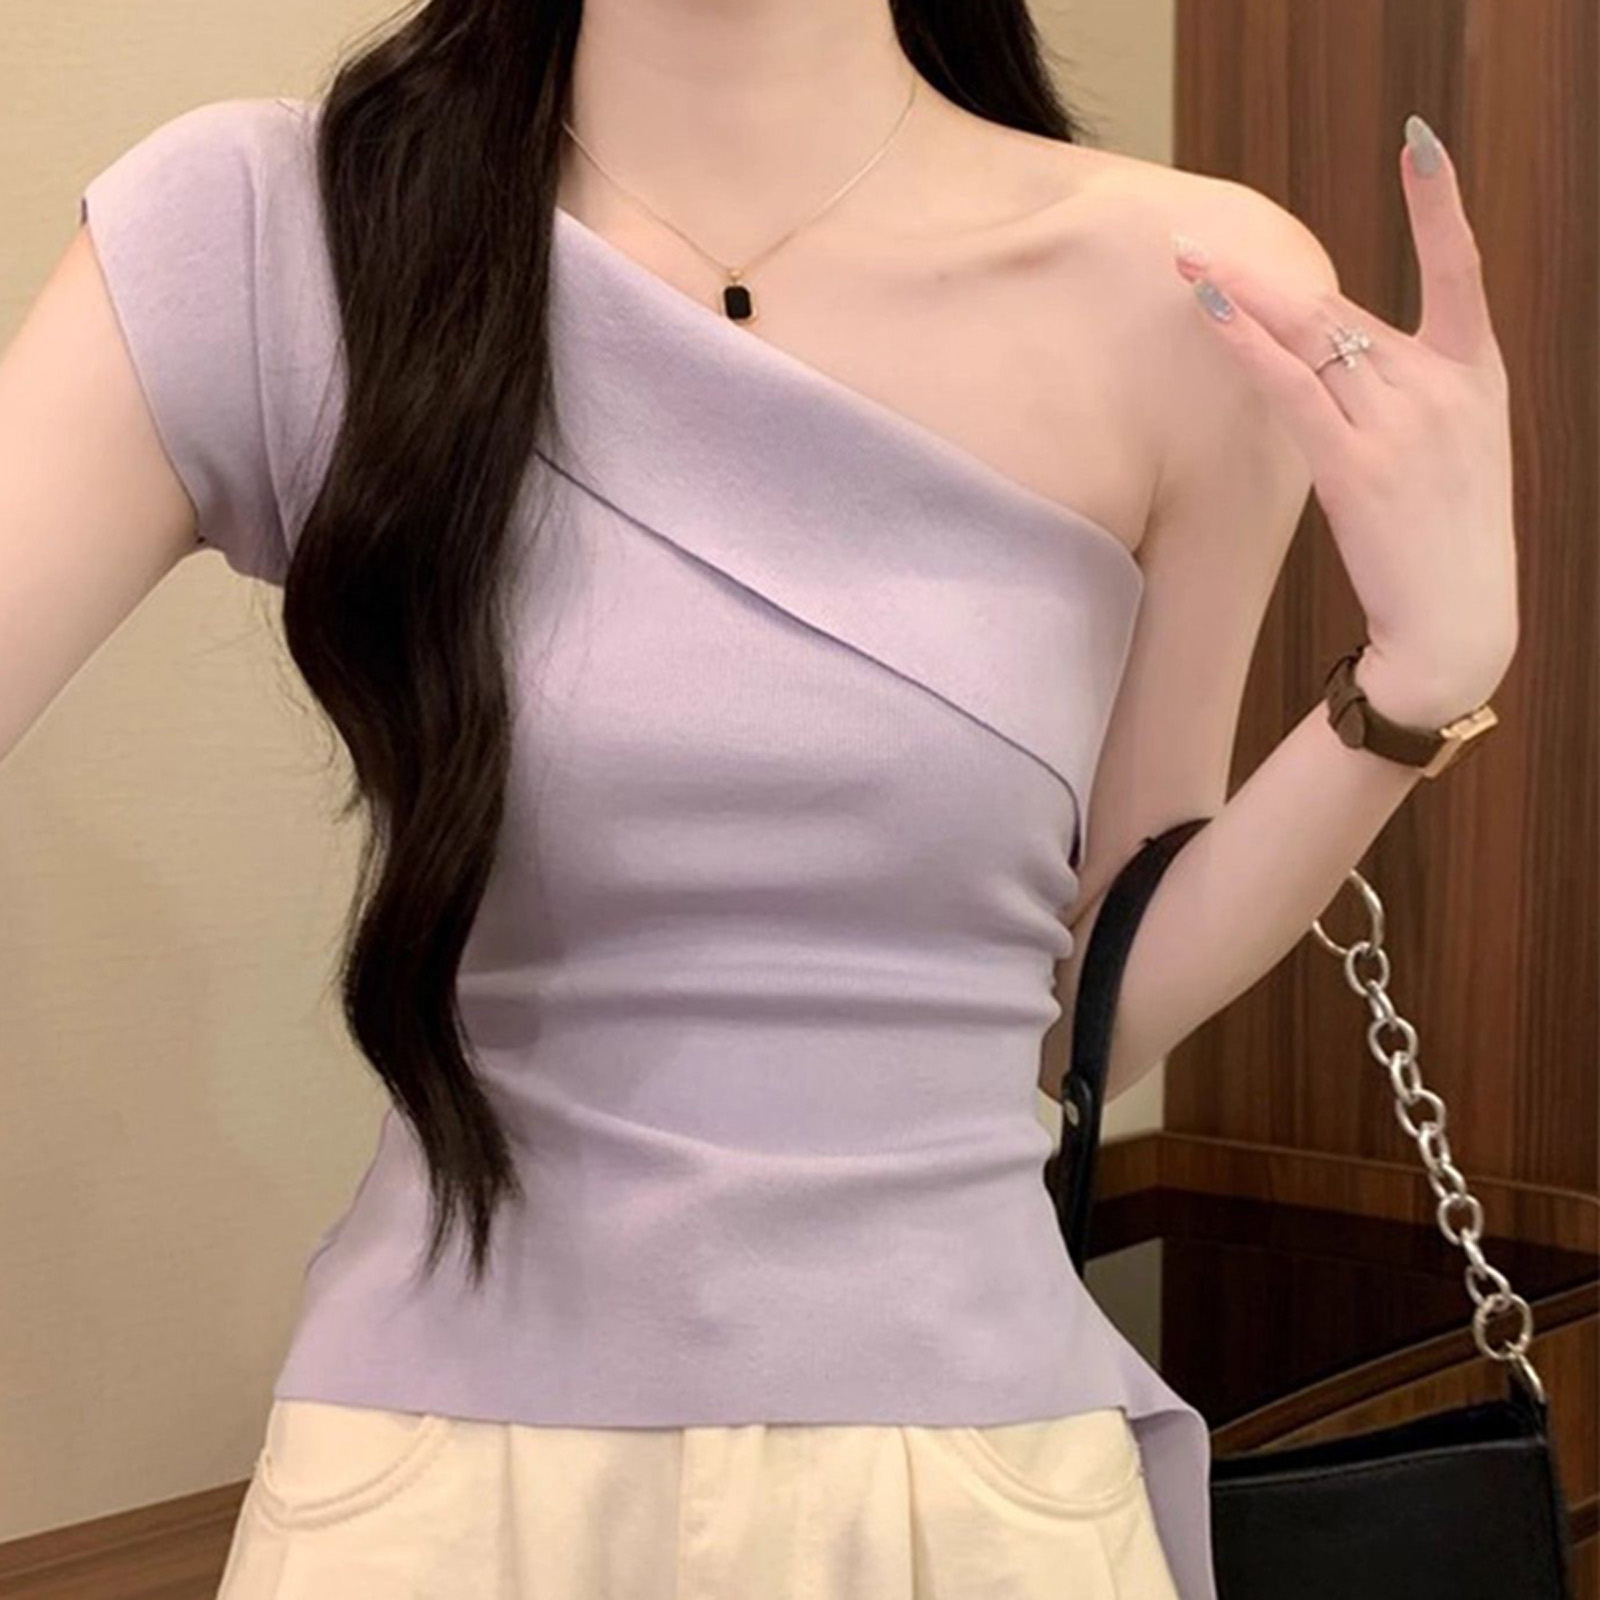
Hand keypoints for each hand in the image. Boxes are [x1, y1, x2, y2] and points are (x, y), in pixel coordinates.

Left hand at [1171, 114, 1517, 726]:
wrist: (1457, 624)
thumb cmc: (1445, 540)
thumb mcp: (1454, 450)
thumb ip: (1407, 393)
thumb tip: (1334, 356)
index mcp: (1476, 374)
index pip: (1462, 268)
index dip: (1440, 203)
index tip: (1419, 143)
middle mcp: (1442, 387)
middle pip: (1339, 309)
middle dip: (1264, 277)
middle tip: (1201, 240)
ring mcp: (1403, 425)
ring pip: (1311, 338)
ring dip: (1240, 297)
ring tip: (1186, 263)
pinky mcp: (1358, 469)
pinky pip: (1291, 388)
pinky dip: (1247, 346)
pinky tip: (1210, 313)